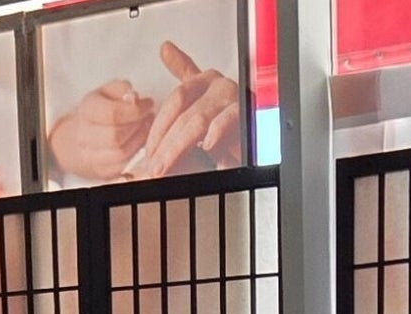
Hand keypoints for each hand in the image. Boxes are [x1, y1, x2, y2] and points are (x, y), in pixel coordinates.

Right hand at [46, 78, 153, 182]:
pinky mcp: (100, 169)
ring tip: (146, 127)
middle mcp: (84, 134)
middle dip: (138, 126)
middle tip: (149, 117)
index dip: (135, 110)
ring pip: (120, 153)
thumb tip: (132, 96)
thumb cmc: (101, 110)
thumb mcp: (108, 92)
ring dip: (139, 140)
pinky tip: (140, 141)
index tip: (148, 104)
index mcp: (87, 110)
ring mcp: (90, 154)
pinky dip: (135, 153)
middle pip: (115, 135)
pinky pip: (122, 166)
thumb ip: (121, 89)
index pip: (112, 114)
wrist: (83, 133)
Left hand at [123, 41, 242, 177]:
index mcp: (205, 80)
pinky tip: (206, 146)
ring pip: (196, 120)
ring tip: (165, 165)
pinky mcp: (246, 112)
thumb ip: (180, 84)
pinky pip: (226, 120)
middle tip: (152, 165)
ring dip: (177, 147)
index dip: (158, 127)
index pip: (174, 100)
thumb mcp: (199, 106)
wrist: (262, 137)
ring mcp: (232, 97)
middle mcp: (218, 85)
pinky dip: (215, 133)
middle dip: (163, 143)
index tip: (148, 150)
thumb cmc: (230, 123)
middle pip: (181, 112)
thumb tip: (165, 51)